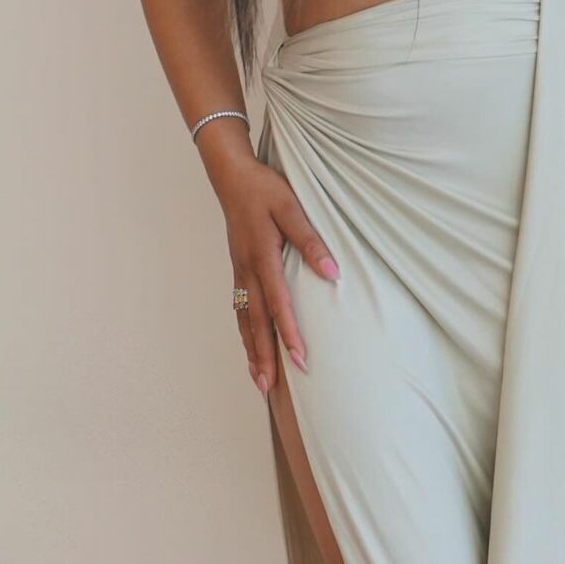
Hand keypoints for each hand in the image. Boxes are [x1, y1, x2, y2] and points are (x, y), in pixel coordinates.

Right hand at [217, 160, 339, 396]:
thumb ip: (310, 240)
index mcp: (262, 256)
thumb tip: (333, 274)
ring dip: (251, 351)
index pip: (278, 304)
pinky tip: (249, 346)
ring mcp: (239, 271)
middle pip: (255, 322)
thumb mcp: (291, 207)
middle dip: (264, 356)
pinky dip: (244, 333)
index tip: (300, 359)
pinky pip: (239, 308)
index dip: (289, 333)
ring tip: (258, 381)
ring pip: (244, 320)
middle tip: (270, 389)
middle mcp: (247, 270)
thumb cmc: (263, 189)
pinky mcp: (237, 269)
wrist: (231, 176)